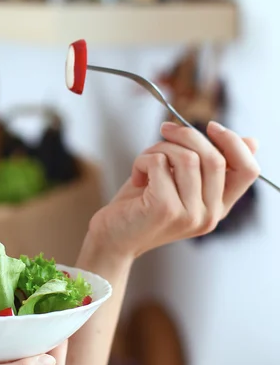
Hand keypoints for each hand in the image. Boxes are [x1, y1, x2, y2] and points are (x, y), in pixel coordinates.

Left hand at [87, 121, 259, 259]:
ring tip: (144, 161)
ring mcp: (190, 214)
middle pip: (215, 158)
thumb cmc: (141, 205)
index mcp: (217, 207)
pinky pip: (160, 162)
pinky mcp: (166, 208)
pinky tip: (137, 175)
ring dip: (160, 148)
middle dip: (187, 135)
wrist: (112, 237)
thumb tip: (252, 140)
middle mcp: (210, 215)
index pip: (248, 171)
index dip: (234, 143)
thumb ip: (207, 165)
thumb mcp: (179, 182)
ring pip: (187, 157)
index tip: (211, 127)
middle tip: (165, 130)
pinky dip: (143, 159)